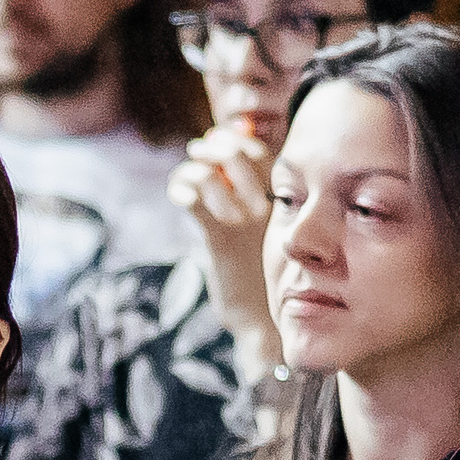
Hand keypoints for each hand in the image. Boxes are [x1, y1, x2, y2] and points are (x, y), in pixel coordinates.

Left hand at [170, 125, 278, 366]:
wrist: (262, 322)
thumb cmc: (259, 274)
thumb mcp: (265, 234)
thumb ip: (255, 202)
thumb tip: (231, 170)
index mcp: (280, 204)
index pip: (262, 152)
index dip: (237, 137)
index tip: (219, 137)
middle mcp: (265, 208)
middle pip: (235, 154)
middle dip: (210, 146)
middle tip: (197, 151)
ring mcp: (242, 223)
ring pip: (209, 175)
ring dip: (189, 170)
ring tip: (184, 181)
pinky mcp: (221, 240)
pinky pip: (194, 202)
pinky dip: (180, 191)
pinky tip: (178, 199)